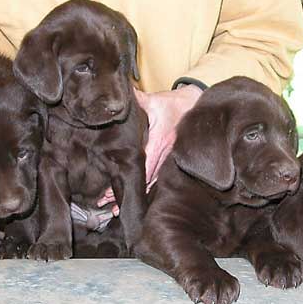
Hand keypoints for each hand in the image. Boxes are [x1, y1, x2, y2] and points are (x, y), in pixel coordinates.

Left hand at [97, 84, 202, 211]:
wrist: (194, 108)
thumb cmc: (174, 105)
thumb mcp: (156, 101)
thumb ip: (139, 100)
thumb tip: (124, 94)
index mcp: (158, 143)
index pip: (141, 167)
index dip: (127, 181)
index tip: (110, 193)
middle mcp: (163, 156)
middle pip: (143, 180)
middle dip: (126, 194)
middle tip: (108, 208)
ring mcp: (167, 161)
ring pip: (149, 183)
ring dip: (134, 195)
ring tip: (114, 210)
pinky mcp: (169, 163)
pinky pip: (156, 180)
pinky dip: (144, 190)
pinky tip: (134, 200)